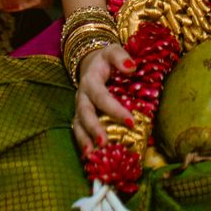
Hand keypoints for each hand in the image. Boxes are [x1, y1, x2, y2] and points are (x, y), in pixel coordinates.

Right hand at [72, 41, 136, 155]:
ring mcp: (79, 108)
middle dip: (94, 129)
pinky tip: (90, 159)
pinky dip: (83, 145)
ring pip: (78, 125)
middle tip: (104, 142)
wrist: (90, 63)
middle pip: (85, 114)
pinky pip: (79, 131)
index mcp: (90, 80)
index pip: (102, 96)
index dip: (115, 109)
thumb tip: (131, 67)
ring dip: (85, 141)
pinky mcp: (80, 117)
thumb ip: (121, 57)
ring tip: (92, 156)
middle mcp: (82, 96)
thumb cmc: (106, 60)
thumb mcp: (113, 51)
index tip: (131, 121)